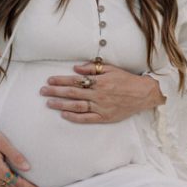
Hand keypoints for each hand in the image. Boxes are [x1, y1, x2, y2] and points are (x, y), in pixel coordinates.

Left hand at [40, 62, 164, 123]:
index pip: (75, 80)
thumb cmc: (127, 79)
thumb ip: (92, 68)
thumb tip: (75, 68)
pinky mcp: (104, 117)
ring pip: (77, 106)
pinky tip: (64, 115)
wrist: (143, 94)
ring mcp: (101, 107)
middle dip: (56, 92)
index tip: (49, 80)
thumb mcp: (110, 69)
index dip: (61, 80)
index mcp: (99, 81)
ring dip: (61, 105)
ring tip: (49, 103)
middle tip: (42, 91)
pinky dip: (74, 117)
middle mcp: (98, 94)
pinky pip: (87, 118)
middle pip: (73, 93)